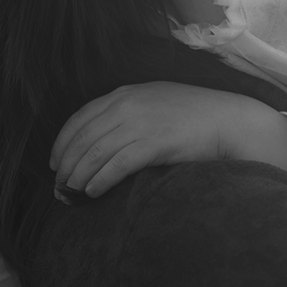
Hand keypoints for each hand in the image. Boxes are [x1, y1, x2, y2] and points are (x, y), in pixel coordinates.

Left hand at [51, 82, 286, 197]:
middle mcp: (129, 104)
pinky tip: (94, 192)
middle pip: (82, 138)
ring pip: (95, 153)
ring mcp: (141, 123)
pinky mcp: (155, 143)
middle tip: (60, 186)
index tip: (55, 163)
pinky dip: (100, 180)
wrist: (230, 121)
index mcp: (126, 93)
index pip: (80, 118)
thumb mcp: (156, 101)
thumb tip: (103, 139)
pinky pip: (117, 165)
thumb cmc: (196, 116)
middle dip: (66, 165)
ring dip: (78, 177)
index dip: (62, 143)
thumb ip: (129, 112)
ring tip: (72, 193)